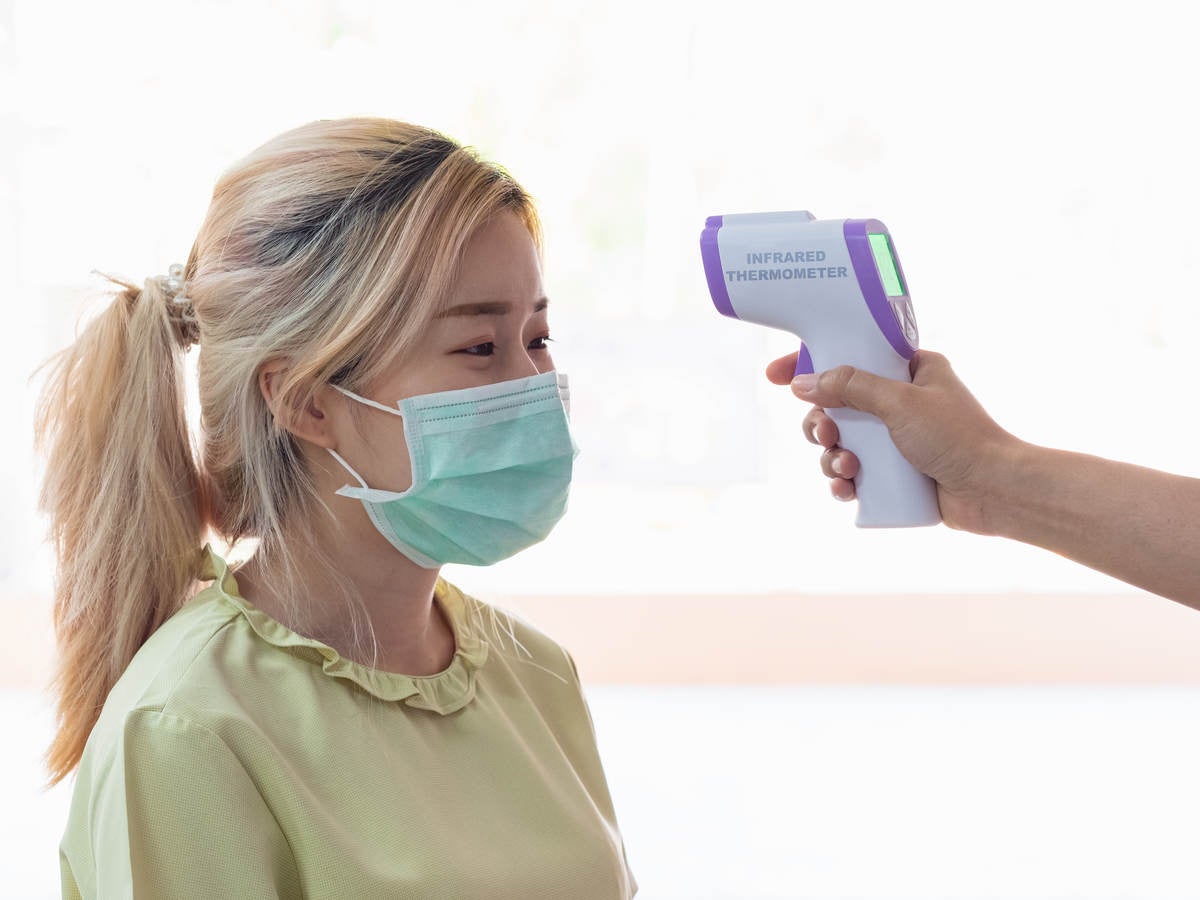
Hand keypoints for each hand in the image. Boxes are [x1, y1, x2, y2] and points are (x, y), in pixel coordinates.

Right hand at [764, 349, 1020, 533]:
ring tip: (845, 468)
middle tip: (826, 434)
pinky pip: (852, 474)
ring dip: (831, 457)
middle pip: (835, 404)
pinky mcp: (893, 475)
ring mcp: (895, 440)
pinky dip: (842, 481)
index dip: (809, 363)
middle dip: (821, 422)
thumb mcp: (900, 402)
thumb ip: (850, 386)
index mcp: (908, 371)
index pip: (849, 356)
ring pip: (840, 442)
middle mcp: (899, 403)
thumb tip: (802, 383)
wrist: (994, 491)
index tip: (776, 376)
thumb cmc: (958, 437)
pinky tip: (846, 489)